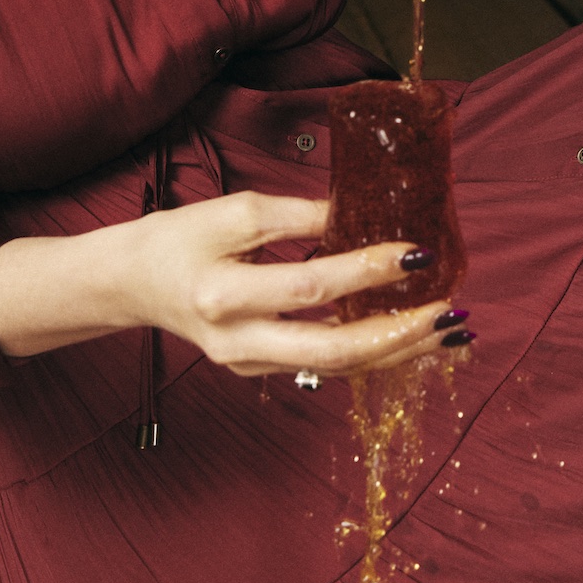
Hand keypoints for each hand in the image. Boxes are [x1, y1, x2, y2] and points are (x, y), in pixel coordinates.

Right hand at [0, 189, 467, 377]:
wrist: (132, 285)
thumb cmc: (180, 240)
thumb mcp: (234, 211)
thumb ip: (299, 215)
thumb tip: (362, 213)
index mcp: (224, 294)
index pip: (309, 287)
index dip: (367, 271)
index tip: (418, 253)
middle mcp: (237, 341)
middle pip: (331, 350)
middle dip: (398, 334)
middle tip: (450, 313)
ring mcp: (248, 364)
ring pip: (335, 367)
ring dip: (397, 350)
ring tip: (448, 330)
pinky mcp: (259, 370)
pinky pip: (324, 366)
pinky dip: (371, 352)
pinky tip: (410, 336)